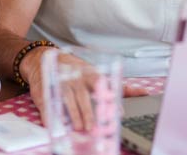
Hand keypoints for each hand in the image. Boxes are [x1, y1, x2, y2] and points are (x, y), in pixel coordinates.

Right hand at [25, 49, 148, 130]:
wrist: (44, 59)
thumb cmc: (77, 71)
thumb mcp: (97, 75)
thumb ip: (119, 86)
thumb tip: (143, 92)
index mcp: (89, 74)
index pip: (101, 85)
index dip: (108, 99)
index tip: (116, 113)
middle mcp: (75, 77)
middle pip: (82, 95)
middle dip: (88, 112)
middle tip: (92, 127)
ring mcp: (60, 83)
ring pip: (67, 99)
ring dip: (73, 114)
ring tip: (79, 127)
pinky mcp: (46, 91)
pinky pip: (48, 103)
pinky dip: (51, 115)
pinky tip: (55, 124)